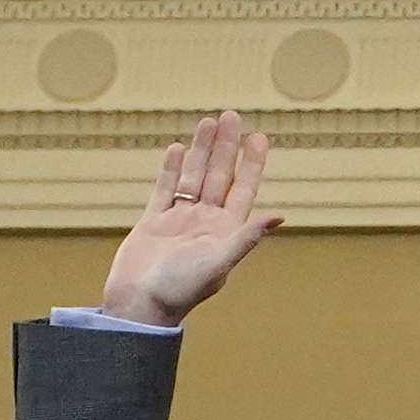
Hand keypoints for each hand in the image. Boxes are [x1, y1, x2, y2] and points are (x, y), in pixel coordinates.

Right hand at [97, 111, 282, 326]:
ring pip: (193, 177)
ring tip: (208, 121)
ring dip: (202, 151)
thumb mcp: (219, 262)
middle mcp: (206, 223)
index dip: (251, 163)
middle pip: (219, 176)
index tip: (258, 137)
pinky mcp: (153, 222)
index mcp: (225, 232)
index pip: (243, 189)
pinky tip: (179, 149)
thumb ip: (246, 237)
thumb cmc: (181, 289)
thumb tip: (279, 216)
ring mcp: (179, 221)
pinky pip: (164, 189)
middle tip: (232, 115)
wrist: (140, 304)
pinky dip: (172, 169)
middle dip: (226, 147)